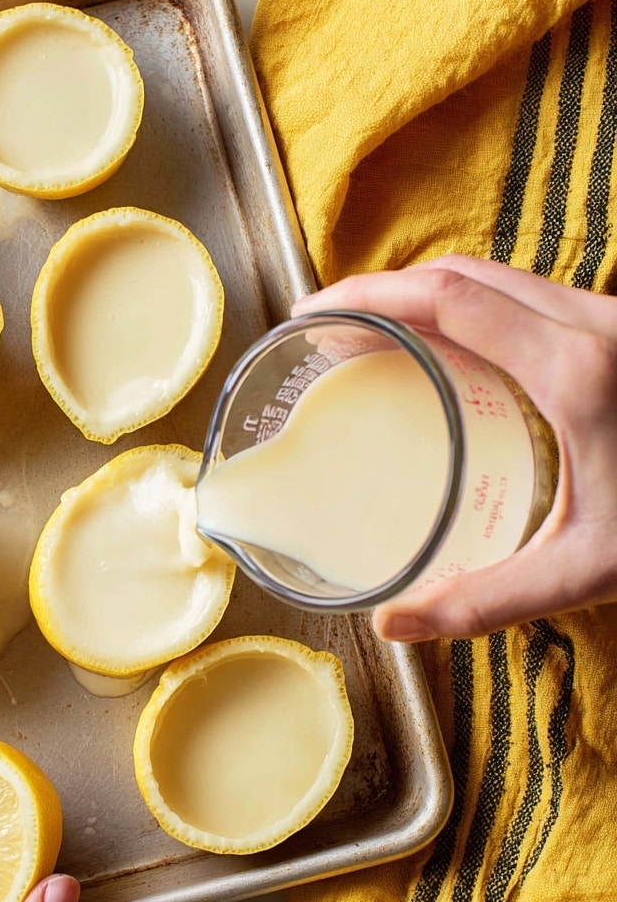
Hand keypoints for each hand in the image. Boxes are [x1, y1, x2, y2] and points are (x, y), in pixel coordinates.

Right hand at [292, 254, 616, 639]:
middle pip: (464, 274)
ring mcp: (612, 321)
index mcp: (574, 372)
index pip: (448, 300)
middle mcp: (594, 326)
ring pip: (498, 279)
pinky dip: (470, 306)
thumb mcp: (588, 570)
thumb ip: (486, 600)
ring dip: (428, 295)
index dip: (369, 297)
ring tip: (373, 333)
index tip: (315, 317)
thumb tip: (393, 626)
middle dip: (384, 289)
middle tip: (327, 325)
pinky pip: (528, 297)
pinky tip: (448, 348)